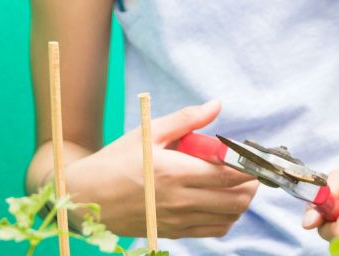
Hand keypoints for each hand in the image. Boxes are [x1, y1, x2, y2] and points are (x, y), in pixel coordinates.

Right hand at [64, 100, 259, 238]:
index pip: (230, 174)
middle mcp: (179, 201)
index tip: (254, 155)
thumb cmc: (116, 161)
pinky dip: (226, 216)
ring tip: (234, 182)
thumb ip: (187, 120)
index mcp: (175, 172)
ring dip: (241, 200)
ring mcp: (178, 221)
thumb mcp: (149, 133)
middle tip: (248, 168)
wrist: (84, 196)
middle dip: (251, 183)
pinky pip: (214, 230)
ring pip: (230, 217)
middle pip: (238, 199)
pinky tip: (219, 200)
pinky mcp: (174, 233)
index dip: (251, 165)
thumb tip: (216, 105)